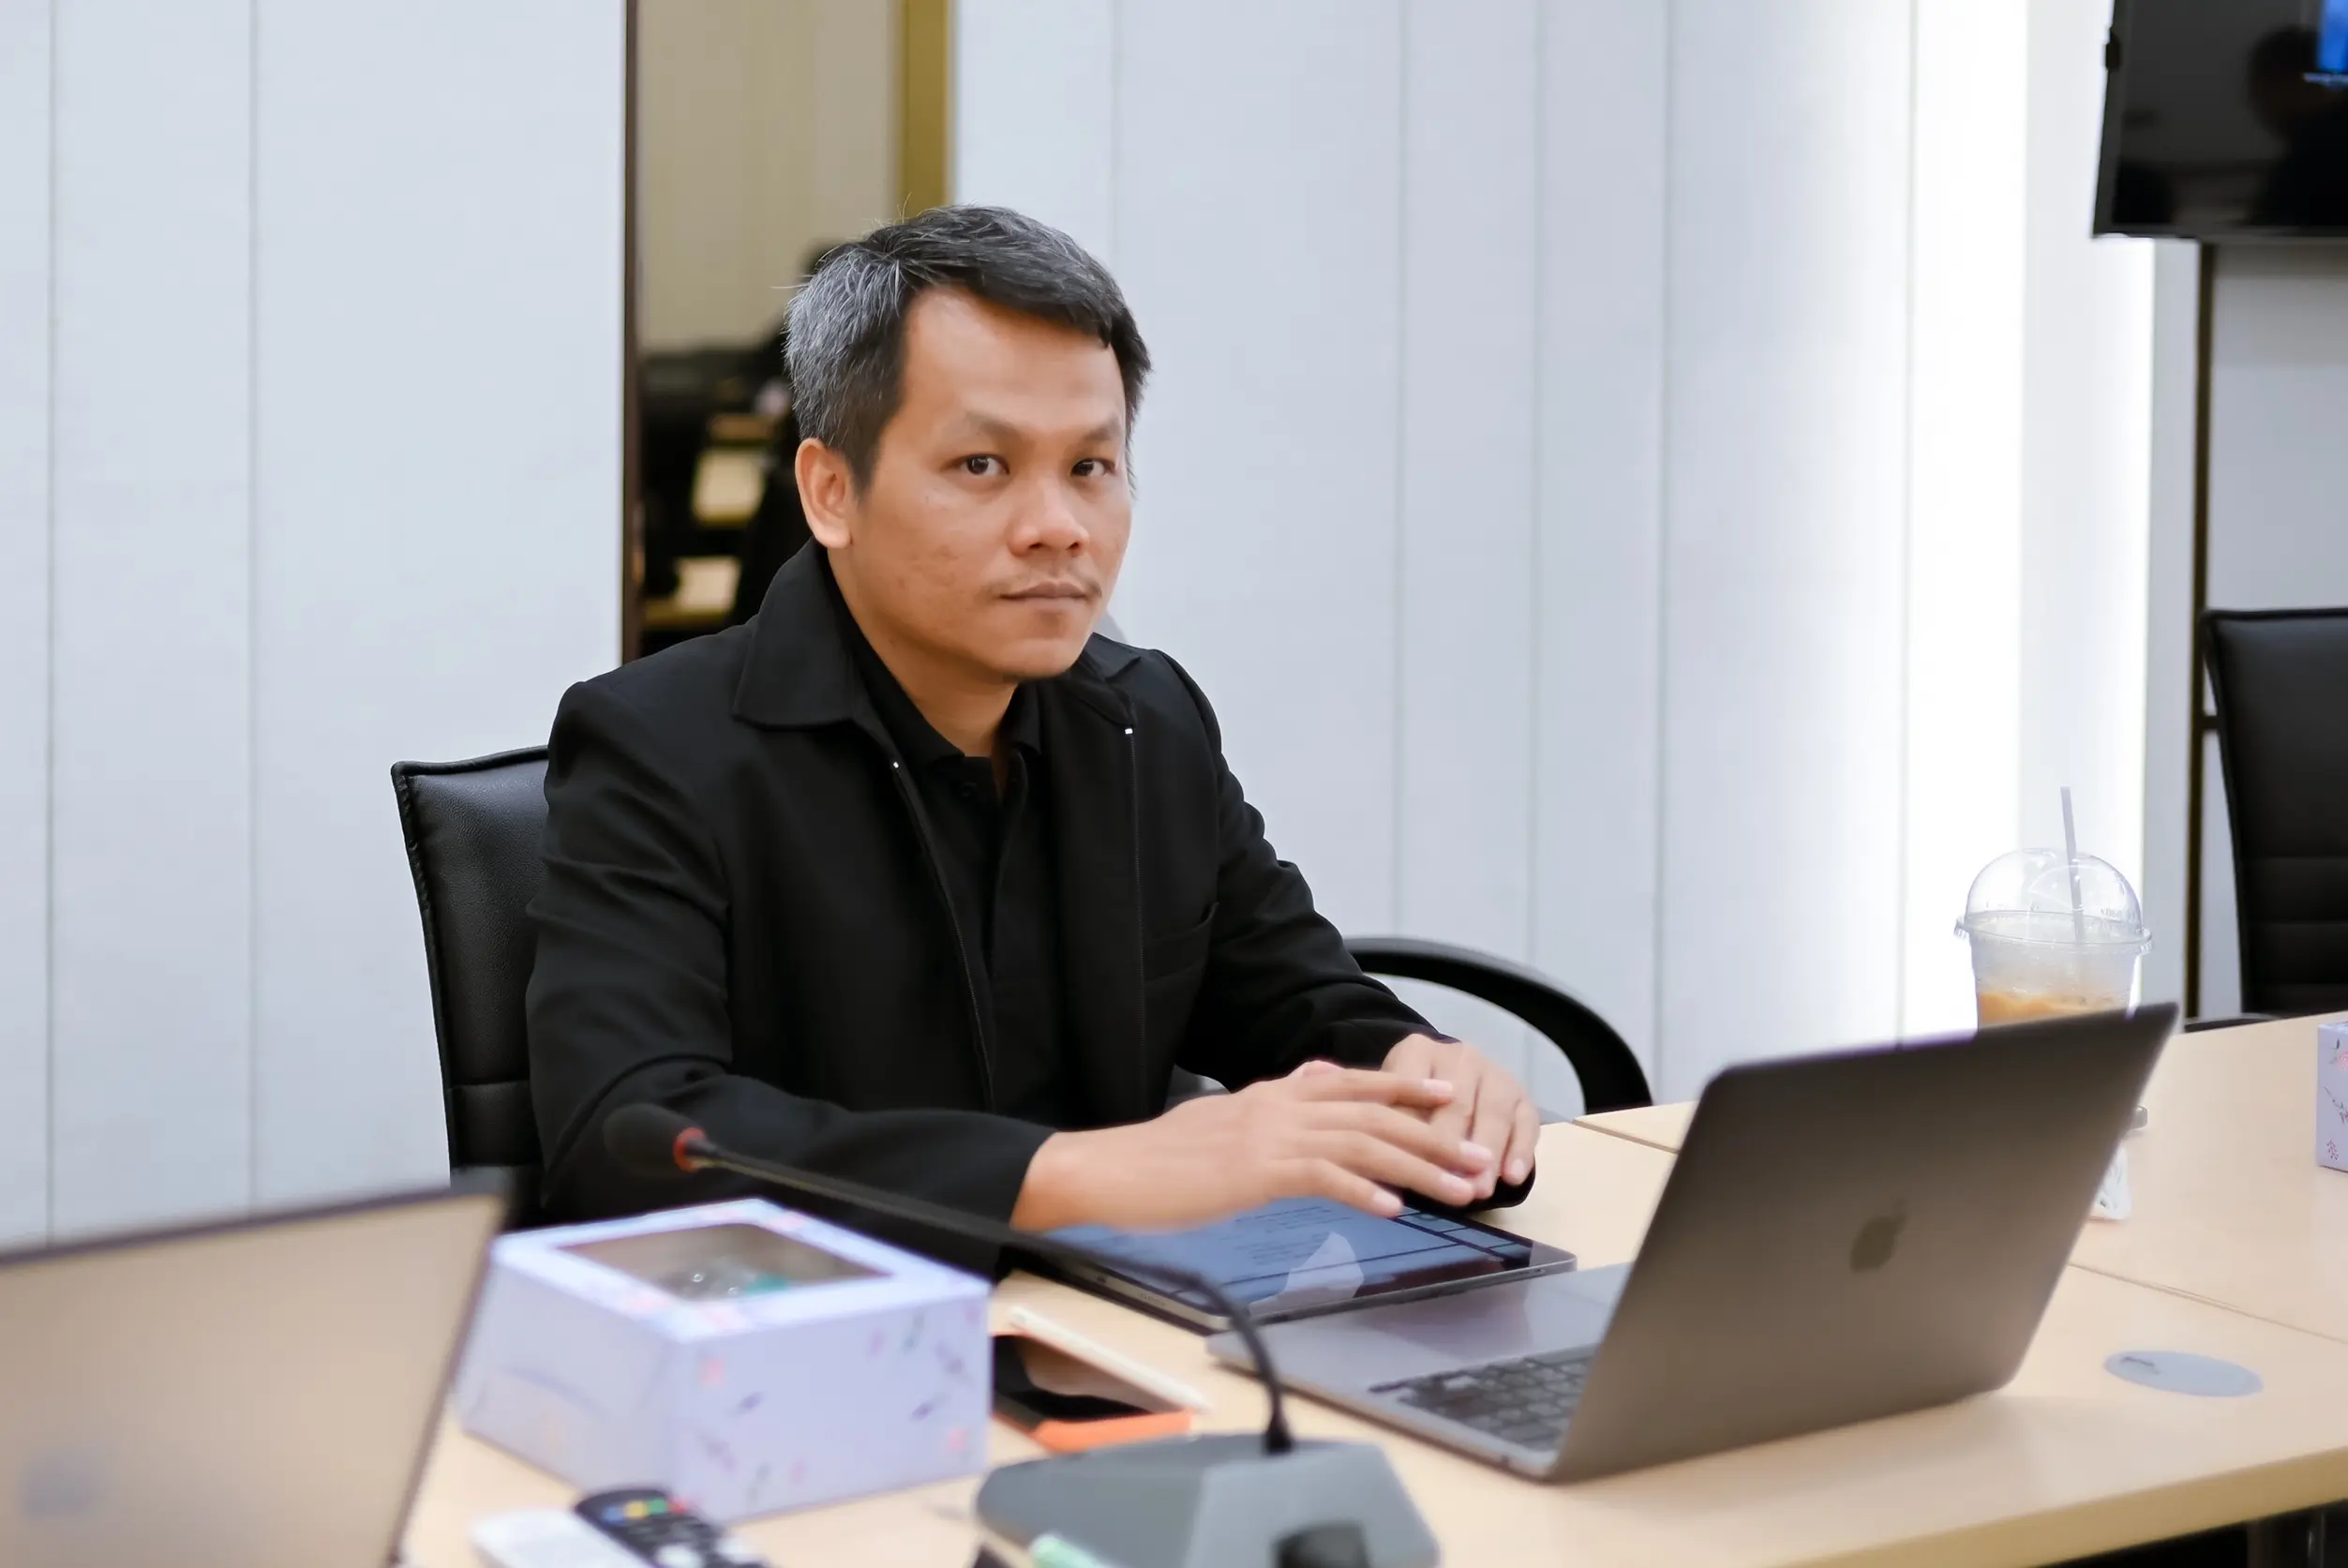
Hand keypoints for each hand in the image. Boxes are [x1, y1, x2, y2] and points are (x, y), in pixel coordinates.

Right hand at [1012, 1062, 1496, 1230]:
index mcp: (1275, 1094)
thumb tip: (1313, 1076)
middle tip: (1478, 1159)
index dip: (1407, 1087)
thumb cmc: (1161, 1158)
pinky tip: (1392, 1210)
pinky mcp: (1255, 1170)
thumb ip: (1274, 1098)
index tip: (1451, 1095)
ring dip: (1418, 1168)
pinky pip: (1323, 1177)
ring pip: (1363, 1144)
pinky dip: (1362, 1191)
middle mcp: (1281, 1105)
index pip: (1354, 1083)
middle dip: (1434, 1136)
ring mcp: (1270, 1135)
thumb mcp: (1224, 1117)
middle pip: (1374, 1114)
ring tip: (1458, 1191)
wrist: (1111, 1170)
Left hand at [1380, 1033, 1538, 1199]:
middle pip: (1458, 1102)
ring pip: (1494, 1112)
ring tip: (1481, 1190)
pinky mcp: (1522, 1095)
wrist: (1445, 1088)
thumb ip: (1390, 1125)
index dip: (1414, 1127)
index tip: (1413, 1164)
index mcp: (1417, 1051)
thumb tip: (1390, 1163)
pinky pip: (1527, 1123)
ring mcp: (1495, 1073)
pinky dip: (1521, 1152)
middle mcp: (1459, 1055)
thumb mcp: (1388, 1105)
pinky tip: (1513, 1178)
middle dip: (1455, 1148)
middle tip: (1452, 1185)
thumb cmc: (1408, 1103)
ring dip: (1488, 1154)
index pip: (1413, 1087)